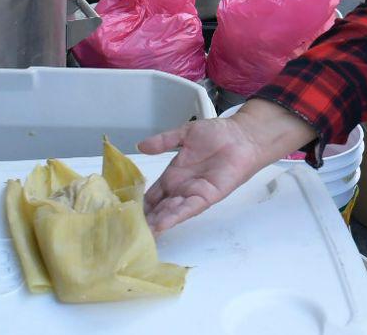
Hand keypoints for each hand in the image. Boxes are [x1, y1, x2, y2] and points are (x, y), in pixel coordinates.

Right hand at [140, 100, 315, 234]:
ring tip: (142, 232)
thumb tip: (140, 145)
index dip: (139, 204)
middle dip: (146, 219)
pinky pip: (188, 208)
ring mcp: (193, 193)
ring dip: (157, 221)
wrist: (242, 136)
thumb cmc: (218, 134)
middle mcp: (181, 188)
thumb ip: (164, 141)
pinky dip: (175, 216)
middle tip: (128, 231)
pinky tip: (162, 224)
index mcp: (173, 175)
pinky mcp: (207, 196)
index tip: (123, 214)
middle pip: (159, 208)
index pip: (152, 194)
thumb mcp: (186, 134)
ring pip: (170, 211)